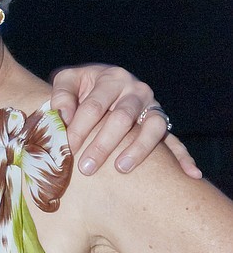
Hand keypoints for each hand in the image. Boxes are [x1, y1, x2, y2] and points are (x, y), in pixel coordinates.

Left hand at [50, 64, 200, 177]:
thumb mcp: (68, 81)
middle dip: (103, 144)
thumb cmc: (82, 88)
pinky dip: (183, 157)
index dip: (80, 128)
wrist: (104, 83)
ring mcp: (152, 106)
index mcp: (111, 79)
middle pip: (121, 118)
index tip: (67, 149)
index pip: (94, 106)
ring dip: (138, 149)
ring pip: (152, 127)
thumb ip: (61, 95)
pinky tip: (190, 174)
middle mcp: (136, 90)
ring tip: (121, 168)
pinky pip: (175, 140)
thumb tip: (63, 117)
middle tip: (86, 168)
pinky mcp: (162, 122)